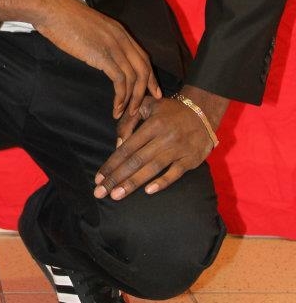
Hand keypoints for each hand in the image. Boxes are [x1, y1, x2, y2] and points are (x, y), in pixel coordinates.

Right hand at [0, 0, 161, 118]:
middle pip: (144, 68)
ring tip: (126, 113)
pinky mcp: (103, 56)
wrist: (53, 10)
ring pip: (134, 78)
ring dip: (132, 99)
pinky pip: (120, 81)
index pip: (143, 57)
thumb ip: (100, 41)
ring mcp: (114, 47)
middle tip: (144, 107)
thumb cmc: (63, 19)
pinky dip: (121, 97)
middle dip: (147, 90)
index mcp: (120, 32)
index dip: (150, 76)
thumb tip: (99, 55)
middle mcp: (122, 39)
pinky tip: (115, 107)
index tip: (153, 90)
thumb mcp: (89, 29)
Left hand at [93, 91, 222, 200]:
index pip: (127, 147)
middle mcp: (164, 138)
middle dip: (117, 178)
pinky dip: (162, 182)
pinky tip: (148, 191)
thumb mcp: (148, 106)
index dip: (112, 163)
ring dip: (133, 183)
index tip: (98, 177)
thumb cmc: (170, 111)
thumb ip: (130, 120)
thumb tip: (117, 144)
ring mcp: (178, 150)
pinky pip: (175, 173)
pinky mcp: (190, 160)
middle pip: (136, 161)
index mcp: (153, 125)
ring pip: (152, 169)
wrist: (203, 112)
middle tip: (100, 192)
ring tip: (116, 195)